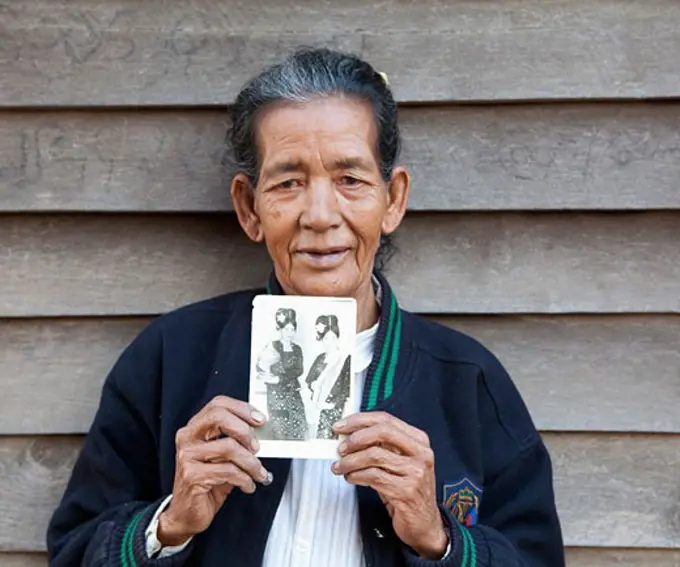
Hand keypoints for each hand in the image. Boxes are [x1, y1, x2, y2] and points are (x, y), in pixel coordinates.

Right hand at [158, 396, 270, 545]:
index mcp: (195, 428)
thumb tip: (260, 431)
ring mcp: (187, 456)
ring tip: (259, 473)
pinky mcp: (192, 476)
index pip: (218, 404)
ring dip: (251, 463)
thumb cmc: (208, 482)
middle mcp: (187, 438)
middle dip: (244, 430)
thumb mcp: (223, 457)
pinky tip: (248, 485)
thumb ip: (235, 440)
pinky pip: (228, 471)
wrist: (187, 513)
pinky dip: (245, 479)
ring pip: (229, 447)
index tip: (260, 419)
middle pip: (219, 417)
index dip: (242, 408)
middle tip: (257, 446)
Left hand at [331, 412, 447, 559]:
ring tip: (340, 467)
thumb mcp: (398, 462)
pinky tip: (351, 478)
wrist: (424, 522)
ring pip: (374, 455)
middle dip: (355, 438)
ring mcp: (415, 472)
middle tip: (340, 447)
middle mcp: (420, 453)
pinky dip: (356, 476)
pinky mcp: (406, 491)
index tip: (341, 425)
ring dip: (350, 461)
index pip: (386, 419)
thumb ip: (380, 446)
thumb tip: (349, 435)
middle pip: (382, 432)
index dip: (359, 420)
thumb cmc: (407, 489)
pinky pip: (373, 477)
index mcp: (418, 440)